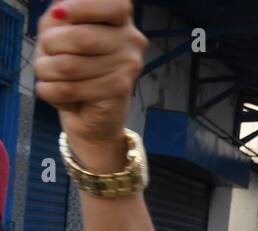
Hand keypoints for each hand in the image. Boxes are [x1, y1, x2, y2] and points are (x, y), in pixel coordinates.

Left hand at [34, 1, 147, 167]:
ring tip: (51, 75)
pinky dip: (50, 93)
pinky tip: (59, 94)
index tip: (59, 14)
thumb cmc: (72, 62)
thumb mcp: (60, 28)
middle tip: (48, 53)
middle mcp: (131, 40)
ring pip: (68, 66)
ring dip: (45, 71)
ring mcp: (129, 65)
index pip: (114, 4)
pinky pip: (68, 89)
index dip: (82, 7)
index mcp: (119, 18)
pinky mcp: (119, 90)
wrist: (88, 112)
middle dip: (50, 45)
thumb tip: (61, 11)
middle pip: (81, 38)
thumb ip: (61, 13)